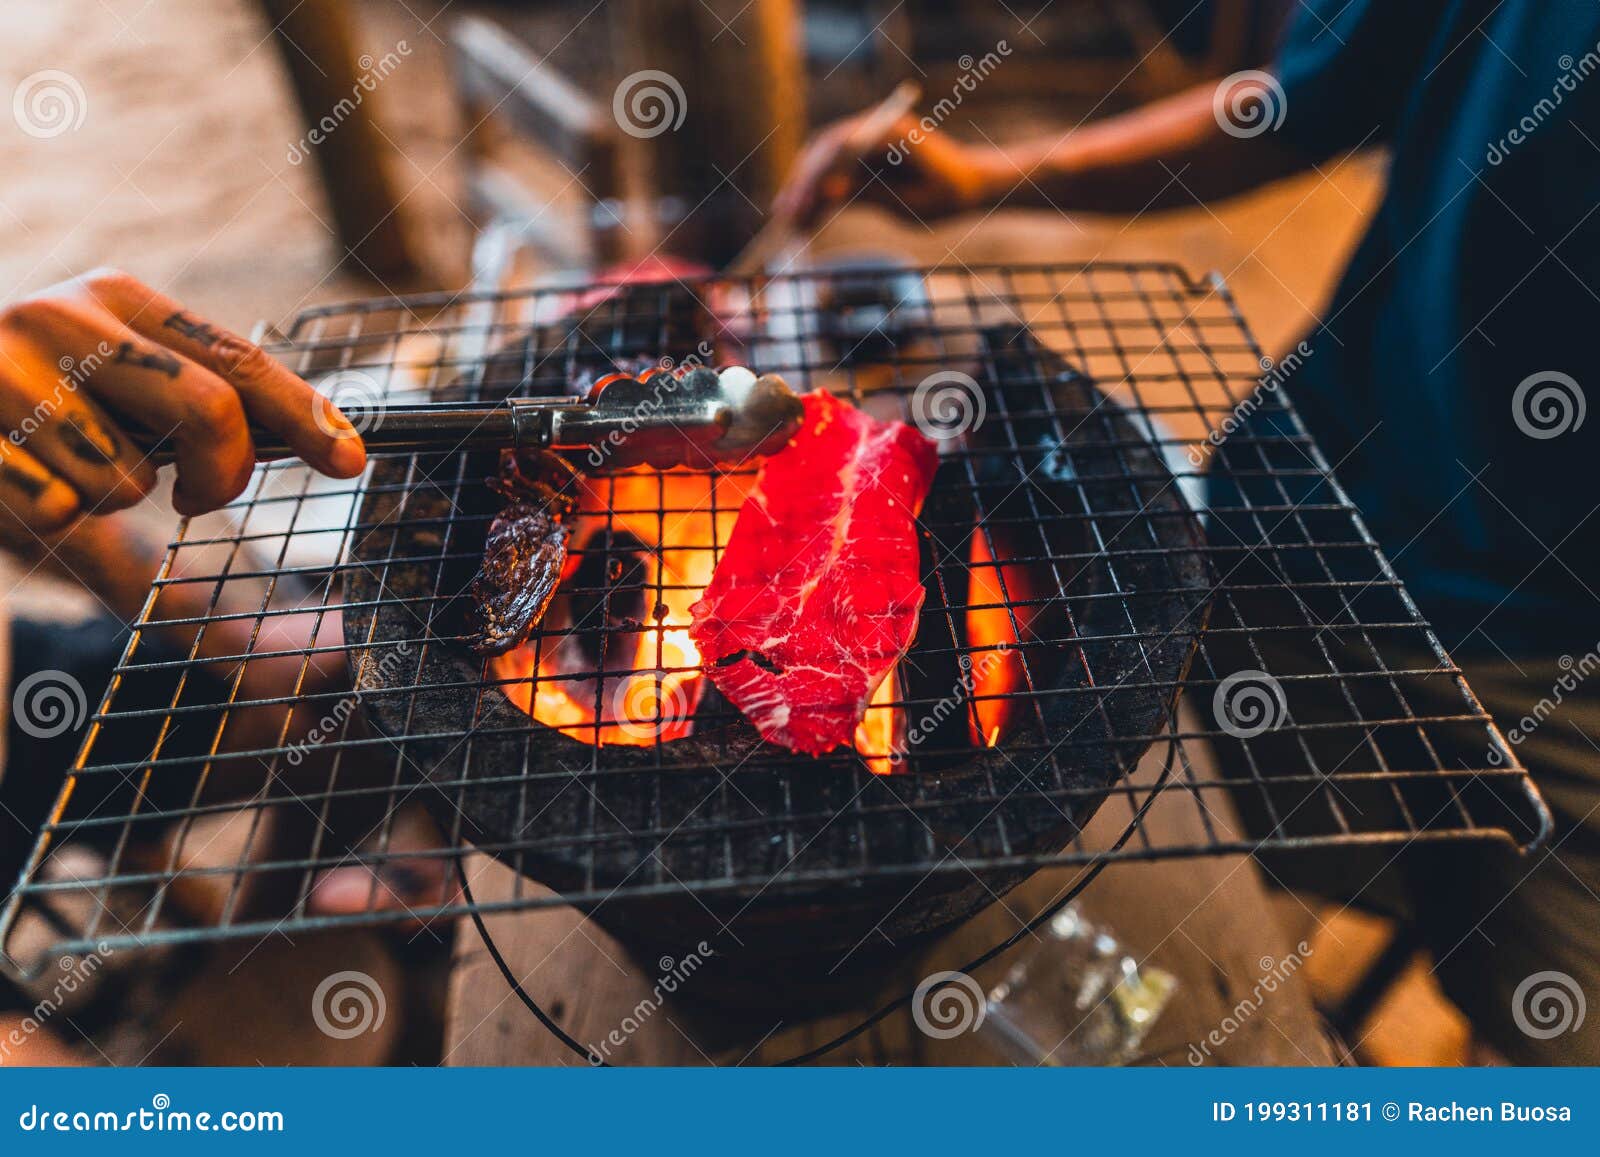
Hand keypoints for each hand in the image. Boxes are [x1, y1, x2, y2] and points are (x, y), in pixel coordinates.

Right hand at [0, 269, 365, 537]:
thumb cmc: (38, 412)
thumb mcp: (122, 402)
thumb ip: (212, 433)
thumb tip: (332, 501)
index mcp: (118, 297)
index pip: (240, 358)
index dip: (306, 414)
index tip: (354, 460)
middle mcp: (62, 315)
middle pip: (208, 411)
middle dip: (223, 474)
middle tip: (199, 498)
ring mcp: (1, 369)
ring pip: (126, 480)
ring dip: (116, 499)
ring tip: (69, 467)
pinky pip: (56, 512)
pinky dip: (56, 519)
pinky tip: (25, 483)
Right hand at [773, 111, 1001, 228]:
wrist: (972, 186)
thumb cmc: (950, 193)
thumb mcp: (911, 201)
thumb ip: (870, 194)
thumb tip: (827, 193)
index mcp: (888, 130)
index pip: (838, 146)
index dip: (814, 174)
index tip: (800, 201)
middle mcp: (872, 130)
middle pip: (824, 151)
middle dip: (802, 184)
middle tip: (785, 215)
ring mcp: (866, 145)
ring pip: (823, 165)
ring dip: (805, 193)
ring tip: (790, 224)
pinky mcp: (864, 163)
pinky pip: (835, 179)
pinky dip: (821, 199)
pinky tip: (806, 221)